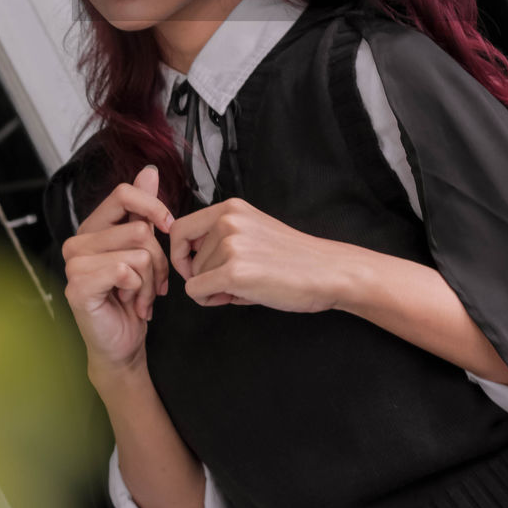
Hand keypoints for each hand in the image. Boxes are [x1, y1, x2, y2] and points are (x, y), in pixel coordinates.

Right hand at [62, 166, 173, 374]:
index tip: (168, 226)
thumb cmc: (131, 298)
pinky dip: (140, 290)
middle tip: (152, 283)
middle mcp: (78, 241)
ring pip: (138, 252)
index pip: (124, 193)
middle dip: (158, 260)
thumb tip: (149, 172)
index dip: (153, 207)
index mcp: (93, 227)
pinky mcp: (78, 286)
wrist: (122, 343)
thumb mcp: (143, 248)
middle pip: (139, 228)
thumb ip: (142, 209)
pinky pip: (126, 271)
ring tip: (141, 295)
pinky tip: (132, 304)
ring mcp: (74, 263)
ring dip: (151, 280)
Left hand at [168, 197, 347, 310]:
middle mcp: (227, 220)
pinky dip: (209, 300)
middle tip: (229, 283)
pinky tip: (235, 297)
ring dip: (213, 288)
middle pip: (187, 258)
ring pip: (194, 277)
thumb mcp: (253, 232)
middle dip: (202, 276)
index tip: (195, 267)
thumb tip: (190, 263)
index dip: (182, 253)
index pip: (180, 228)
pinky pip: (196, 291)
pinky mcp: (234, 272)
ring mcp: (230, 245)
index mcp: (230, 208)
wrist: (327, 271)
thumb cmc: (293, 258)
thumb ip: (221, 239)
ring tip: (247, 285)